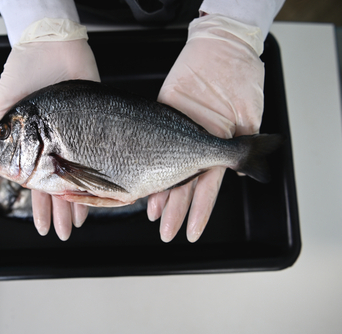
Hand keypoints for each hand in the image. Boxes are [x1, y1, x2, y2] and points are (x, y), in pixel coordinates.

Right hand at [0, 37, 99, 240]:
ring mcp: (74, 138)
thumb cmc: (23, 72)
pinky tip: (102, 194)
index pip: (35, 183)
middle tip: (64, 233)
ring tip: (79, 223)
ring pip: (78, 176)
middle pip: (58, 185)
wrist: (51, 45)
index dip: (38, 205)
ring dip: (78, 201)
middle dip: (60, 211)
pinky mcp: (93, 126)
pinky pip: (97, 157)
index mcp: (31, 145)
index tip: (43, 226)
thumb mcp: (3, 105)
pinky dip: (99, 176)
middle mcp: (53, 145)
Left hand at [147, 14, 264, 242]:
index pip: (207, 188)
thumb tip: (250, 169)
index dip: (200, 211)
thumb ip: (246, 144)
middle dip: (176, 210)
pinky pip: (148, 141)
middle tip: (166, 231)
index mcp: (216, 150)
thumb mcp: (249, 114)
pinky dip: (142, 159)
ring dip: (158, 191)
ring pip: (164, 166)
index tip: (192, 231)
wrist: (221, 49)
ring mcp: (175, 132)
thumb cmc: (241, 78)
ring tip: (152, 214)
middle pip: (183, 185)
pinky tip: (135, 176)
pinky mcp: (161, 115)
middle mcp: (193, 146)